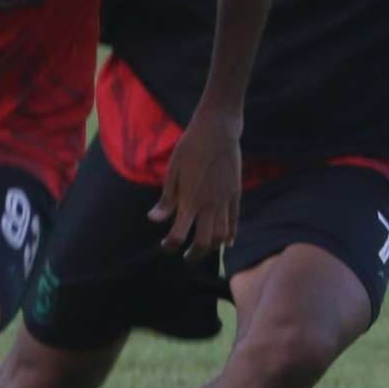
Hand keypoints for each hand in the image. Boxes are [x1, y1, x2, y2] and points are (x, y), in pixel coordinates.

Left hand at [150, 107, 240, 260]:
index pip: (178, 235)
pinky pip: (234, 221)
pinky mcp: (235, 193)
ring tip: (202, 248)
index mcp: (189, 200)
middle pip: (203, 242)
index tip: (166, 246)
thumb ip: (166, 200)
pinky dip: (231, 236)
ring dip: (211, 247)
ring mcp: (224, 200)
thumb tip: (154, 220)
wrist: (218, 130)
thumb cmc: (190, 148)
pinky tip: (226, 243)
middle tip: (186, 257)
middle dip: (194, 255)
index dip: (170, 246)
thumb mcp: (172, 172)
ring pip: (221, 236)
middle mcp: (209, 204)